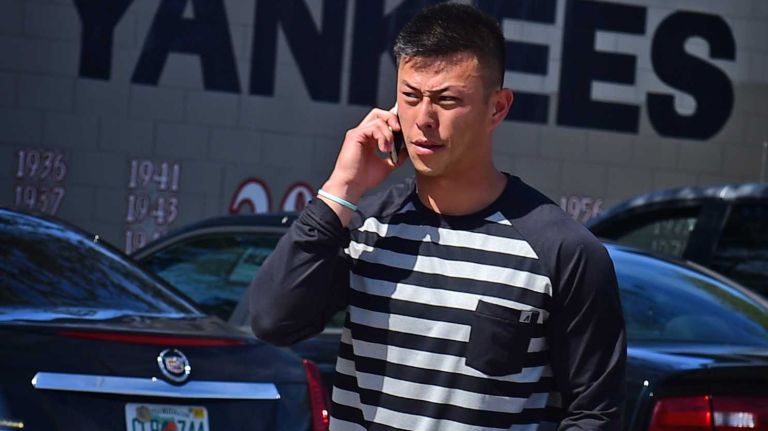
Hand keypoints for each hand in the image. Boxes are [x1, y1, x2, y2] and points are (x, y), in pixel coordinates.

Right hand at [319, 108, 404, 223]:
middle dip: (391, 118)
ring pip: (377, 120)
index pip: (382, 121)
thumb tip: (408, 149)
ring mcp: (358, 133)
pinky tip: (383, 149)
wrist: (352, 186)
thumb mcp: (388, 165)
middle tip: (399, 130)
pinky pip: (372, 127)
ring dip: (388, 133)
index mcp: (370, 139)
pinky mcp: (354, 135)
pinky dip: (382, 136)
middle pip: (378, 114)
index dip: (393, 122)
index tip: (403, 130)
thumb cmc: (364, 178)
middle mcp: (363, 133)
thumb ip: (397, 156)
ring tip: (388, 149)